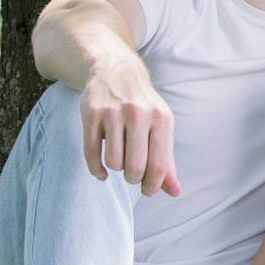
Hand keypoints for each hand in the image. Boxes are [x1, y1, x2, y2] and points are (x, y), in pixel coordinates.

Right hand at [80, 56, 179, 195]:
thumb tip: (174, 192)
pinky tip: (102, 172)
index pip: (158, 164)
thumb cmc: (144, 107)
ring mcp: (113, 113)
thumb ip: (166, 160)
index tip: (148, 190)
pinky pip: (91, 153)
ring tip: (120, 160)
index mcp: (161, 119)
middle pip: (135, 166)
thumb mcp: (161, 127)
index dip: (153, 184)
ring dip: (116, 169)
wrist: (117, 72)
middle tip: (132, 175)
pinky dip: (96, 170)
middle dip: (134, 178)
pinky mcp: (91, 114)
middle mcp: (138, 114)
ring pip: (113, 161)